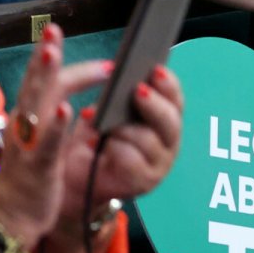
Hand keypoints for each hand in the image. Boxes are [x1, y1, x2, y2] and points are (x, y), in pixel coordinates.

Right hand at [0, 24, 111, 249]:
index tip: (75, 43)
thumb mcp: (43, 141)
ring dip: (45, 79)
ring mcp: (27, 144)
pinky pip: (45, 144)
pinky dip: (55, 127)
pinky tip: (67, 110)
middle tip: (55, 29)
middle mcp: (24, 125)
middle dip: (44, 55)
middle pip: (34, 84)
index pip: (44, 81)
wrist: (10, 220)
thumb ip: (52, 116)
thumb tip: (70, 94)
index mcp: (28, 117)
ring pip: (35, 106)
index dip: (59, 61)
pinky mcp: (35, 167)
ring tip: (53, 53)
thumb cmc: (30, 178)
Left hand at [59, 63, 183, 223]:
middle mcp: (169, 141)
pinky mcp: (145, 182)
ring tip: (103, 123)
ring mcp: (161, 164)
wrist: (78, 178)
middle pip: (170, 119)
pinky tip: (95, 143)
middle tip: (137, 91)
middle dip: (153, 103)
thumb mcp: (107, 112)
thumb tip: (121, 75)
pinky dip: (113, 149)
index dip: (168, 84)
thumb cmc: (95, 139)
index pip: (175, 98)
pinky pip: (132, 161)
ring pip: (149, 140)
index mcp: (164, 118)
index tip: (154, 70)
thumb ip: (120, 96)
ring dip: (124, 129)